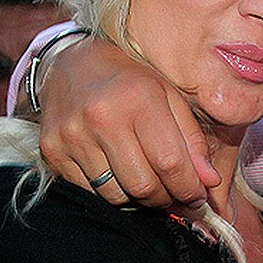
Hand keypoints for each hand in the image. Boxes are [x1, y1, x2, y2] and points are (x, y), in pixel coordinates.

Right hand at [37, 36, 219, 207]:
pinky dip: (110, 191)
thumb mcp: (170, 97)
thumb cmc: (130, 81)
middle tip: (175, 193)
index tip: (197, 196)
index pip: (170, 162)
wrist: (71, 63)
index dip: (189, 187)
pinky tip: (119, 174)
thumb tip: (210, 183)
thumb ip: (193, 141)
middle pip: (143, 185)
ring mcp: (73, 136)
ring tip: (148, 182)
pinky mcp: (52, 151)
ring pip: (116, 195)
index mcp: (139, 99)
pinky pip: (89, 191)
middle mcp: (103, 118)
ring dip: (138, 198)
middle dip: (166, 197)